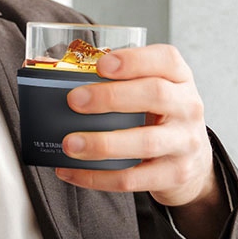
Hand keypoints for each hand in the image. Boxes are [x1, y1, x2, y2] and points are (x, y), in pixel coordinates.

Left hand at [54, 44, 228, 238]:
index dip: (134, 60)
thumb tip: (45, 70)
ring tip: (69, 144)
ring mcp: (184, 143)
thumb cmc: (156, 114)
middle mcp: (187, 107)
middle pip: (155, 95)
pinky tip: (70, 171)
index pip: (166, 59)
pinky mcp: (174, 175)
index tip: (101, 65)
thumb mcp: (148, 88)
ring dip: (102, 144)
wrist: (192, 160)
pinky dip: (98, 177)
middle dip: (110, 97)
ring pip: (146, 142)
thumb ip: (115, 78)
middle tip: (73, 101)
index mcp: (178, 77)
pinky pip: (134, 179)